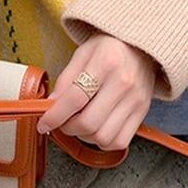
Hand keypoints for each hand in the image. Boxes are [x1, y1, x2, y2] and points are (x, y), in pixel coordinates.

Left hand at [36, 33, 157, 150]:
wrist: (141, 46)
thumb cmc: (110, 47)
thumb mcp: (83, 52)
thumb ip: (66, 79)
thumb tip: (51, 105)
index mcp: (106, 61)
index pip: (75, 98)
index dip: (55, 115)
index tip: (44, 123)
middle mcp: (124, 82)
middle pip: (89, 122)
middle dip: (67, 128)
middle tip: (61, 121)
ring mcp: (136, 99)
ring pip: (103, 137)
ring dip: (84, 136)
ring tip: (79, 122)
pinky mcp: (143, 112)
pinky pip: (119, 141)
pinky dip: (103, 141)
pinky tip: (96, 128)